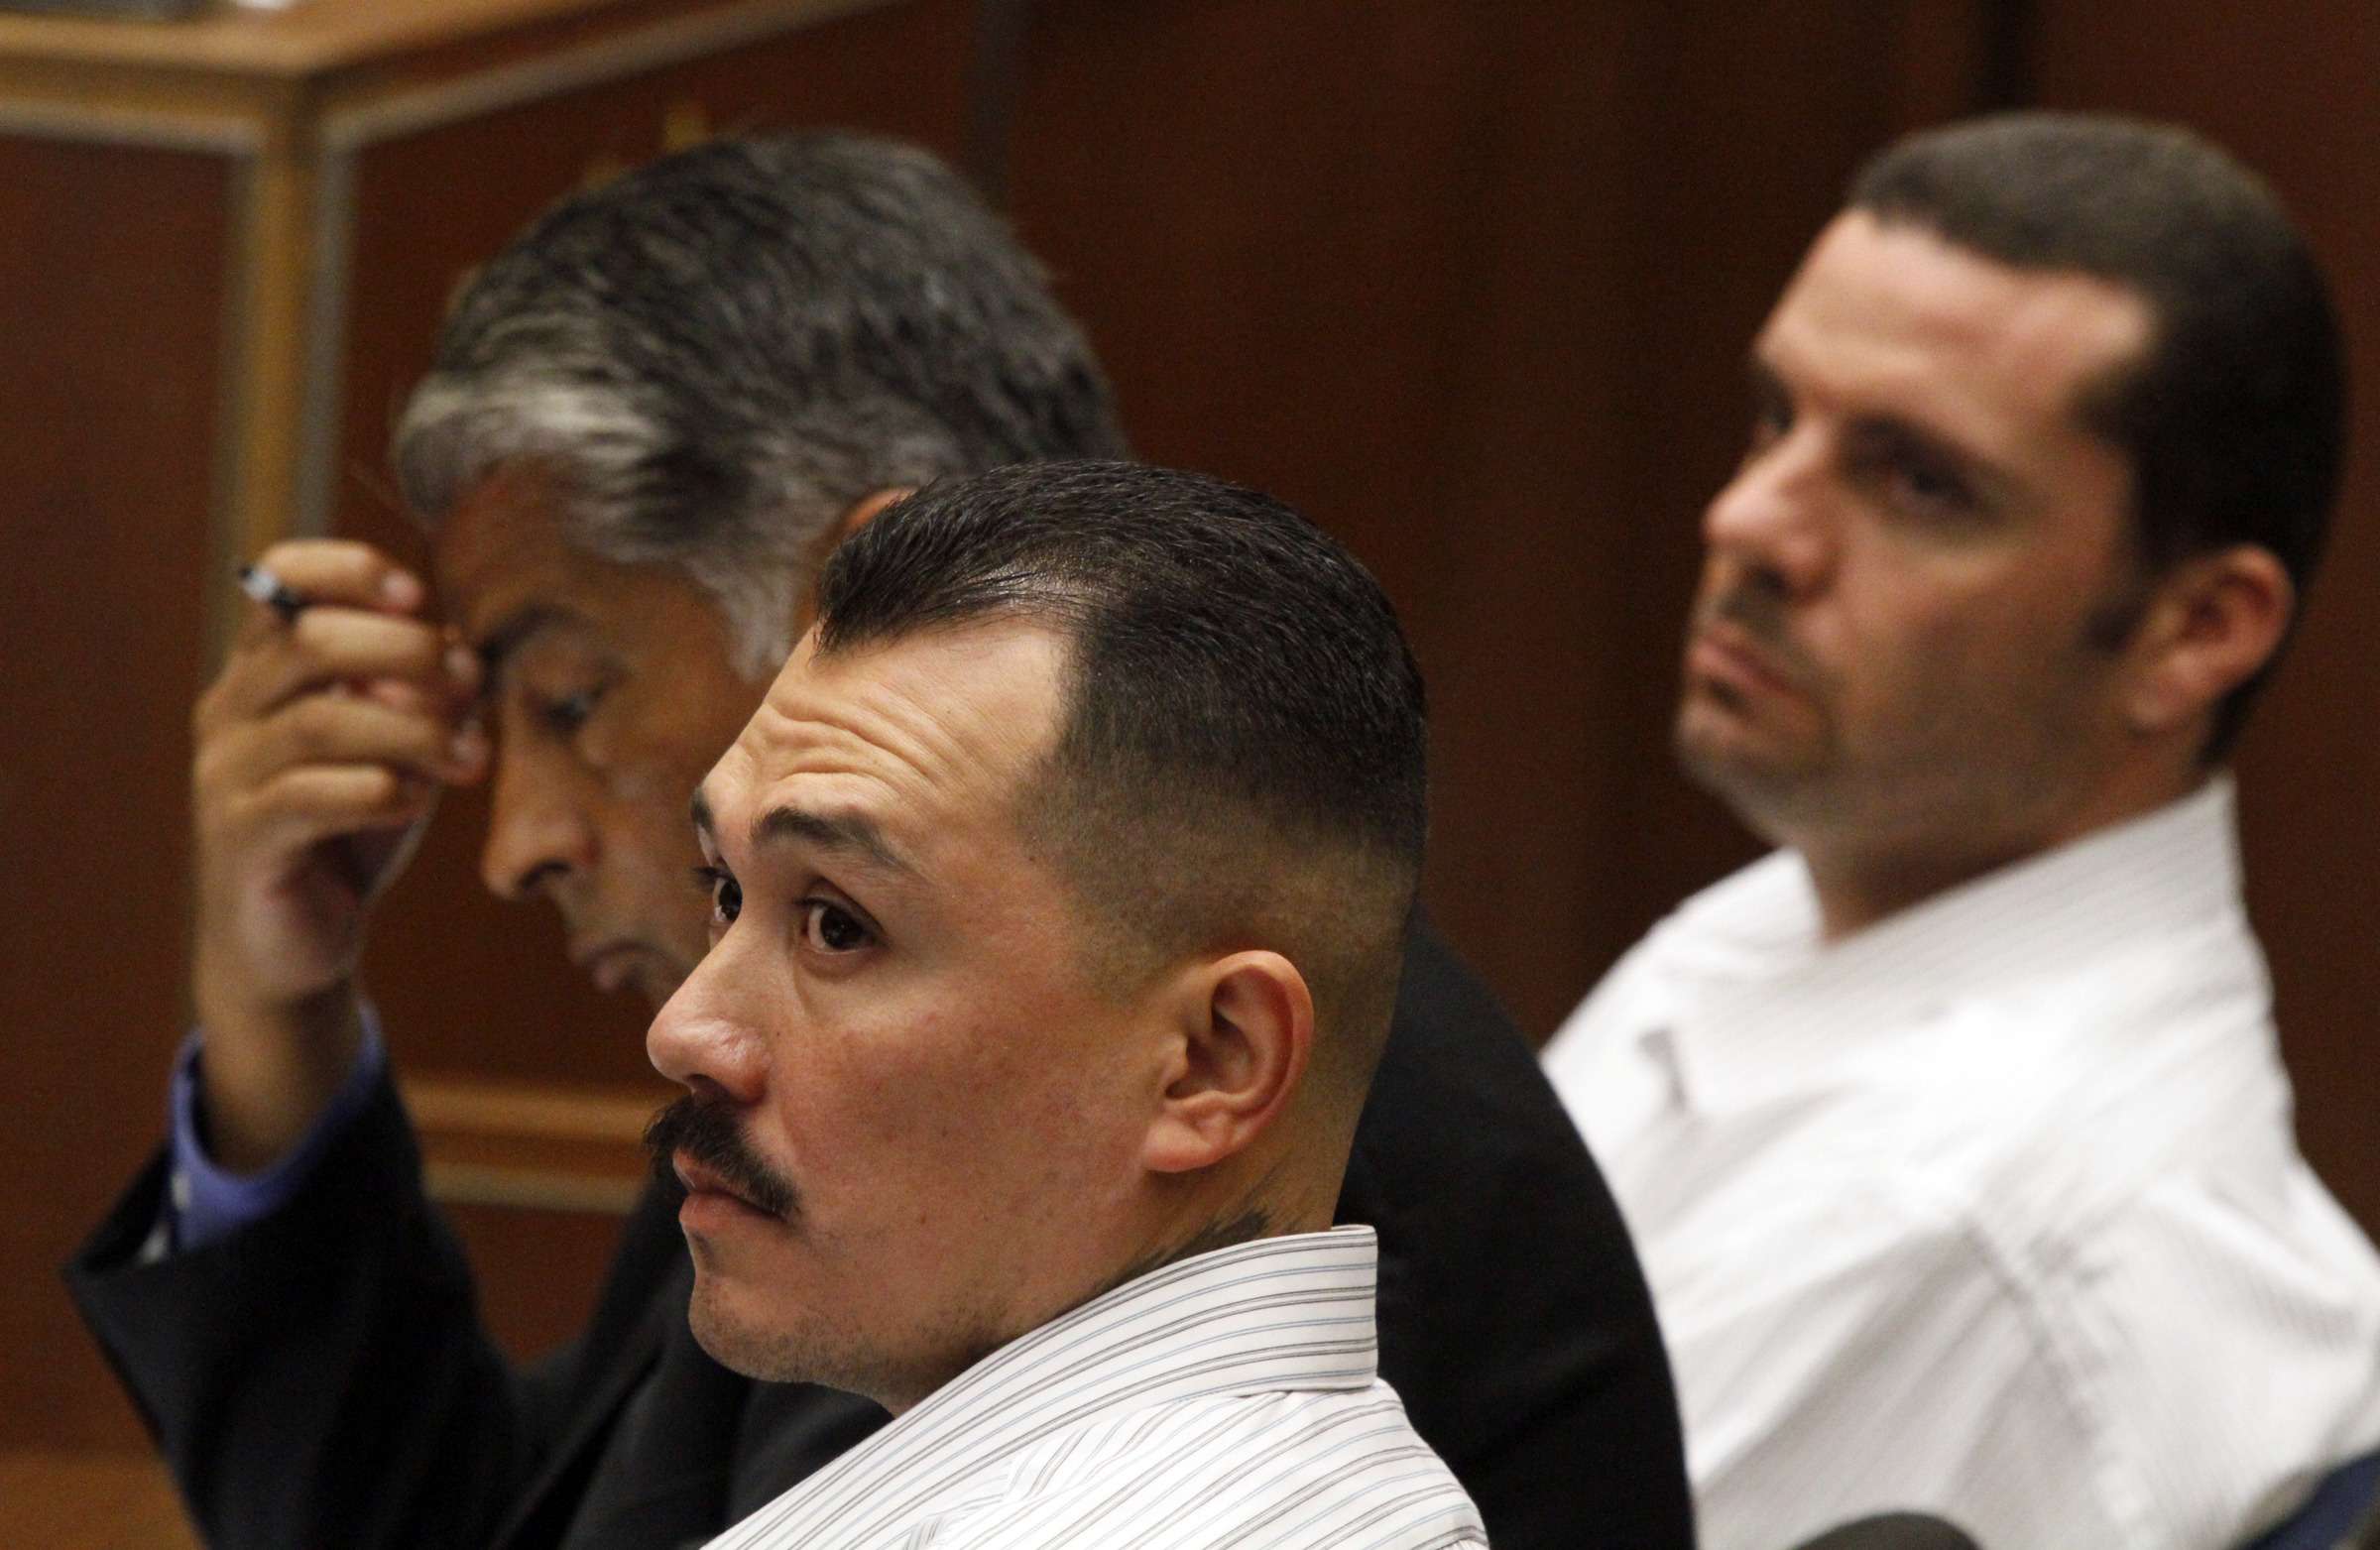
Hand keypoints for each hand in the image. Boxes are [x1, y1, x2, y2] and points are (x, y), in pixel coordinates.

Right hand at [191, 541, 486, 1168]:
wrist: (296, 941)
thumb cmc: (354, 826)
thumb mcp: (402, 748)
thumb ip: (428, 700)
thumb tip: (466, 657)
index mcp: (264, 669)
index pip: (282, 578)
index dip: (350, 570)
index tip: (420, 598)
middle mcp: (231, 708)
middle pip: (310, 639)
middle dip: (407, 654)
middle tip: (470, 690)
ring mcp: (226, 773)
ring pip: (321, 720)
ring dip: (413, 731)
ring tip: (468, 759)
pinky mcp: (240, 838)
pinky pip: (311, 796)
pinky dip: (379, 791)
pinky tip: (414, 799)